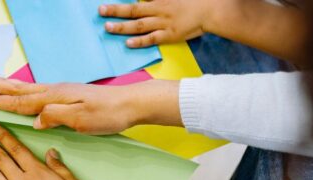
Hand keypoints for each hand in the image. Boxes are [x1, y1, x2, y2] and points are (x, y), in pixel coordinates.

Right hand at [0, 74, 140, 133]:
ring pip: (26, 89)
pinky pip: (36, 92)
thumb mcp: (81, 119)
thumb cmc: (108, 114)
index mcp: (54, 98)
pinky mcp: (67, 96)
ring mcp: (60, 92)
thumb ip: (55, 116)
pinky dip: (22, 91)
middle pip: (18, 89)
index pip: (20, 101)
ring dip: (6, 85)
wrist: (130, 104)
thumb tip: (33, 120)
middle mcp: (54, 92)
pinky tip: (21, 92)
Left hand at [100, 0, 223, 47]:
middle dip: (115, 10)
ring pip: (138, 25)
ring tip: (107, 27)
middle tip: (100, 10)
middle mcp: (159, 9)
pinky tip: (127, 43)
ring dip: (122, 26)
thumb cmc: (194, 0)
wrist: (211, 10)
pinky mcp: (169, 35)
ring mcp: (163, 23)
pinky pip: (151, 39)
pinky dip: (139, 41)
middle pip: (133, 10)